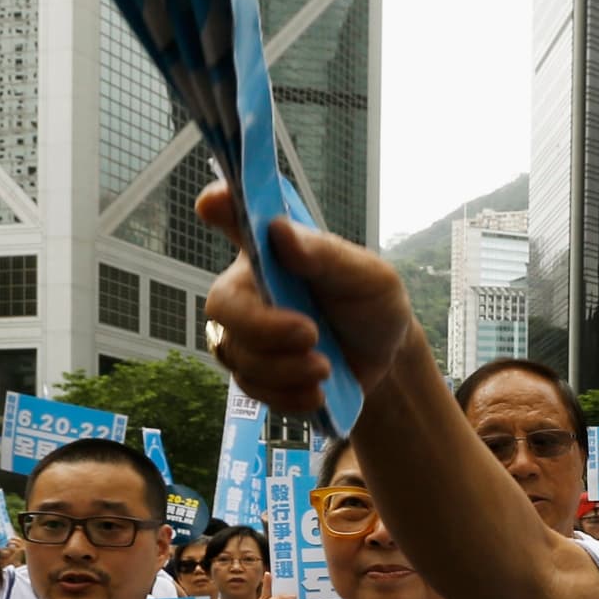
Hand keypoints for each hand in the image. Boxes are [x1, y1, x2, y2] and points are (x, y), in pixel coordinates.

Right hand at [195, 180, 415, 410]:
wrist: (385, 359)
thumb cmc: (372, 303)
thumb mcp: (367, 276)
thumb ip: (326, 255)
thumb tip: (280, 232)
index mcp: (272, 249)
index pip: (233, 216)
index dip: (218, 206)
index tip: (213, 204)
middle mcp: (249, 286)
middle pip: (222, 305)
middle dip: (263, 328)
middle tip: (310, 336)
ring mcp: (245, 331)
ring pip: (237, 354)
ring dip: (284, 368)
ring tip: (325, 367)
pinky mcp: (254, 371)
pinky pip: (251, 388)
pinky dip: (286, 395)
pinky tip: (316, 391)